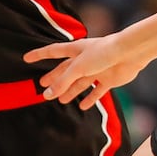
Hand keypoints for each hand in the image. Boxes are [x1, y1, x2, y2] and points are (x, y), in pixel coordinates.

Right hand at [23, 33, 142, 109]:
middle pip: (65, 71)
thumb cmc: (103, 53)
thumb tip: (47, 94)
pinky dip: (90, 98)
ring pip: (80, 82)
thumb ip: (63, 82)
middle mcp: (85, 59)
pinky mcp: (108, 79)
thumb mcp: (78, 67)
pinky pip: (97, 91)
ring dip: (70, 91)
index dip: (39, 55)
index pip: (52, 52)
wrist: (130, 53)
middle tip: (43, 86)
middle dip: (54, 78)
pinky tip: (84, 106)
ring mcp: (97, 69)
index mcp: (75, 50)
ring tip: (61, 100)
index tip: (27, 58)